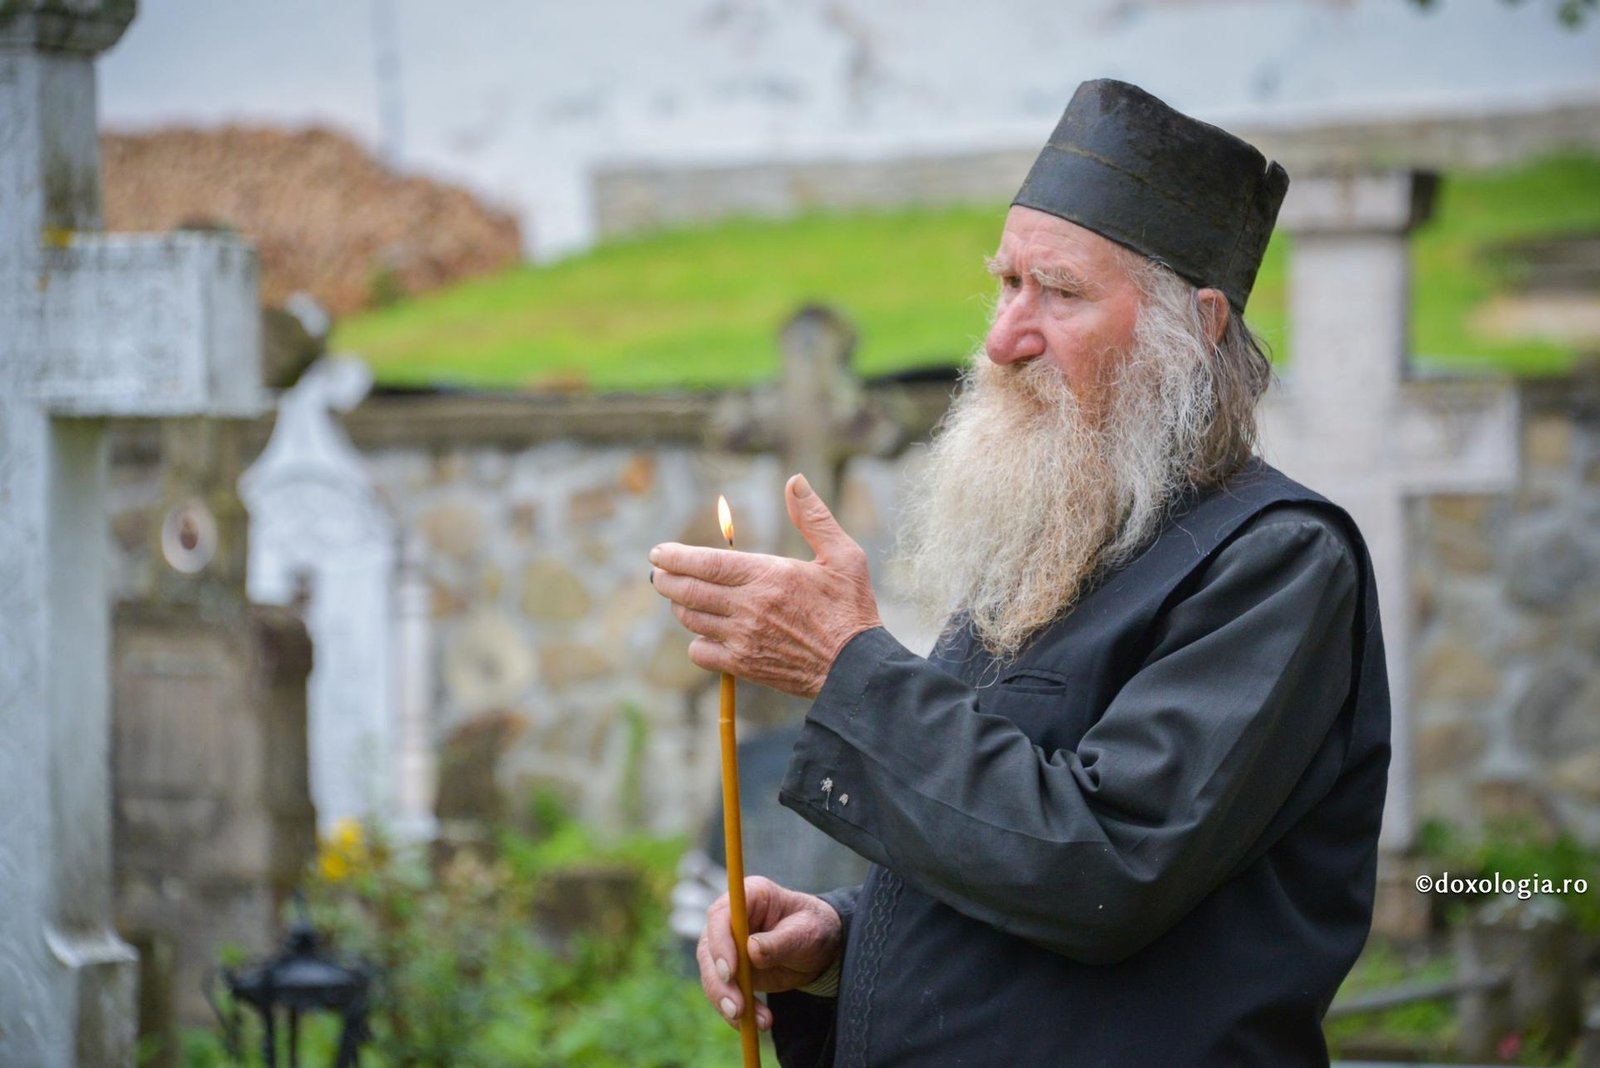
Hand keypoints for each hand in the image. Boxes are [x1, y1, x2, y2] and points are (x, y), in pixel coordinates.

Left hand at [650, 473, 882, 697]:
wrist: (856, 668)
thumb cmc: (852, 609)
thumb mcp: (843, 556)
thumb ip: (813, 517)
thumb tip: (794, 481)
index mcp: (768, 576)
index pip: (706, 563)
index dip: (676, 557)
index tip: (658, 553)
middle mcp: (749, 607)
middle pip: (689, 591)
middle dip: (666, 579)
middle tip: (659, 572)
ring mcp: (743, 639)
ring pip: (691, 619)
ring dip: (681, 605)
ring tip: (681, 595)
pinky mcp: (743, 666)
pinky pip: (701, 652)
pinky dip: (697, 641)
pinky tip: (706, 632)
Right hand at [697, 876, 843, 1031]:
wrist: (818, 951)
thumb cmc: (814, 930)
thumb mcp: (806, 933)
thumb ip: (780, 941)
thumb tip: (751, 950)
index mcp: (750, 896)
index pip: (721, 916)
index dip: (720, 943)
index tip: (730, 972)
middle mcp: (731, 919)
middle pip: (709, 949)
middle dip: (720, 982)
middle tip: (738, 1007)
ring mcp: (727, 945)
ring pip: (712, 975)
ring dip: (726, 1001)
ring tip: (753, 1021)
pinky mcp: (730, 970)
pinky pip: (723, 992)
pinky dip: (735, 1012)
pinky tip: (755, 1024)